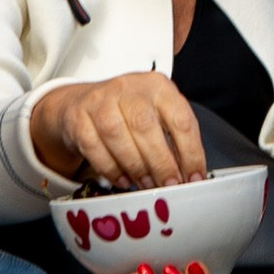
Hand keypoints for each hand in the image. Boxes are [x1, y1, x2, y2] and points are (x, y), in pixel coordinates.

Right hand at [31, 71, 208, 189]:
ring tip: (146, 184)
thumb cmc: (127, 112)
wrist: (82, 103)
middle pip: (146, 126)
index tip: (193, 177)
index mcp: (158, 87)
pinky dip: (111, 169)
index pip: (180, 119)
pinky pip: (94, 147)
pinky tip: (123, 180)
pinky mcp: (79, 117)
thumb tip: (189, 176)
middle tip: (169, 186)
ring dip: (135, 166)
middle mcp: (129, 88)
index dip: (191, 153)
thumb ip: (173, 141)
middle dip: (161, 163)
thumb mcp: (156, 115)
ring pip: (117, 135)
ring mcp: (101, 101)